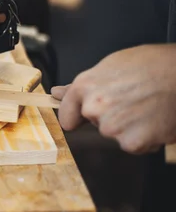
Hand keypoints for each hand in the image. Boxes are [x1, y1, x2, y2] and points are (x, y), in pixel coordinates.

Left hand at [51, 44, 175, 153]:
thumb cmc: (151, 65)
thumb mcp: (110, 66)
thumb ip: (81, 86)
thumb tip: (56, 93)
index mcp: (84, 87)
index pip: (67, 115)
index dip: (77, 115)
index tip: (85, 116)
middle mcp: (93, 108)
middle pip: (94, 124)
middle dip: (110, 116)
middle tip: (132, 99)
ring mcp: (112, 127)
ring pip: (114, 134)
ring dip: (129, 127)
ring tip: (146, 106)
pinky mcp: (132, 142)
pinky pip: (133, 146)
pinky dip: (145, 138)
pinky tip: (155, 120)